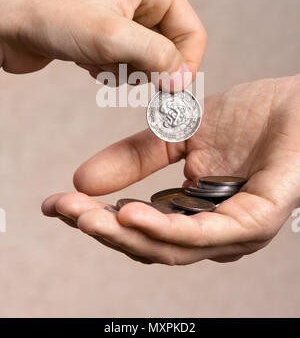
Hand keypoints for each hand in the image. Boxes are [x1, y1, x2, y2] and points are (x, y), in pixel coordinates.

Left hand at [0, 0, 205, 88]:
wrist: (8, 21)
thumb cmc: (54, 14)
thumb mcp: (111, 36)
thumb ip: (156, 57)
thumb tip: (183, 80)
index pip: (193, 34)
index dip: (184, 66)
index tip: (168, 91)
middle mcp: (145, 0)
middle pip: (171, 50)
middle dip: (146, 67)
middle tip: (119, 66)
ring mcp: (126, 19)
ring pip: (148, 62)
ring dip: (124, 70)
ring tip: (97, 58)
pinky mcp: (109, 35)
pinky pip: (127, 64)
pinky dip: (110, 70)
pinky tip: (87, 59)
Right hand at [42, 75, 299, 264]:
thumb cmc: (252, 116)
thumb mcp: (178, 133)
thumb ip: (136, 157)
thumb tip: (82, 179)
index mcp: (195, 211)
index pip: (138, 226)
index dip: (96, 217)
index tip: (57, 203)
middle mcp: (214, 230)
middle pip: (149, 245)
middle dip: (101, 229)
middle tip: (63, 210)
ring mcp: (238, 230)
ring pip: (173, 248)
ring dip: (125, 234)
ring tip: (87, 216)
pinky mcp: (259, 220)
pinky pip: (207, 233)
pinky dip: (165, 228)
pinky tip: (130, 213)